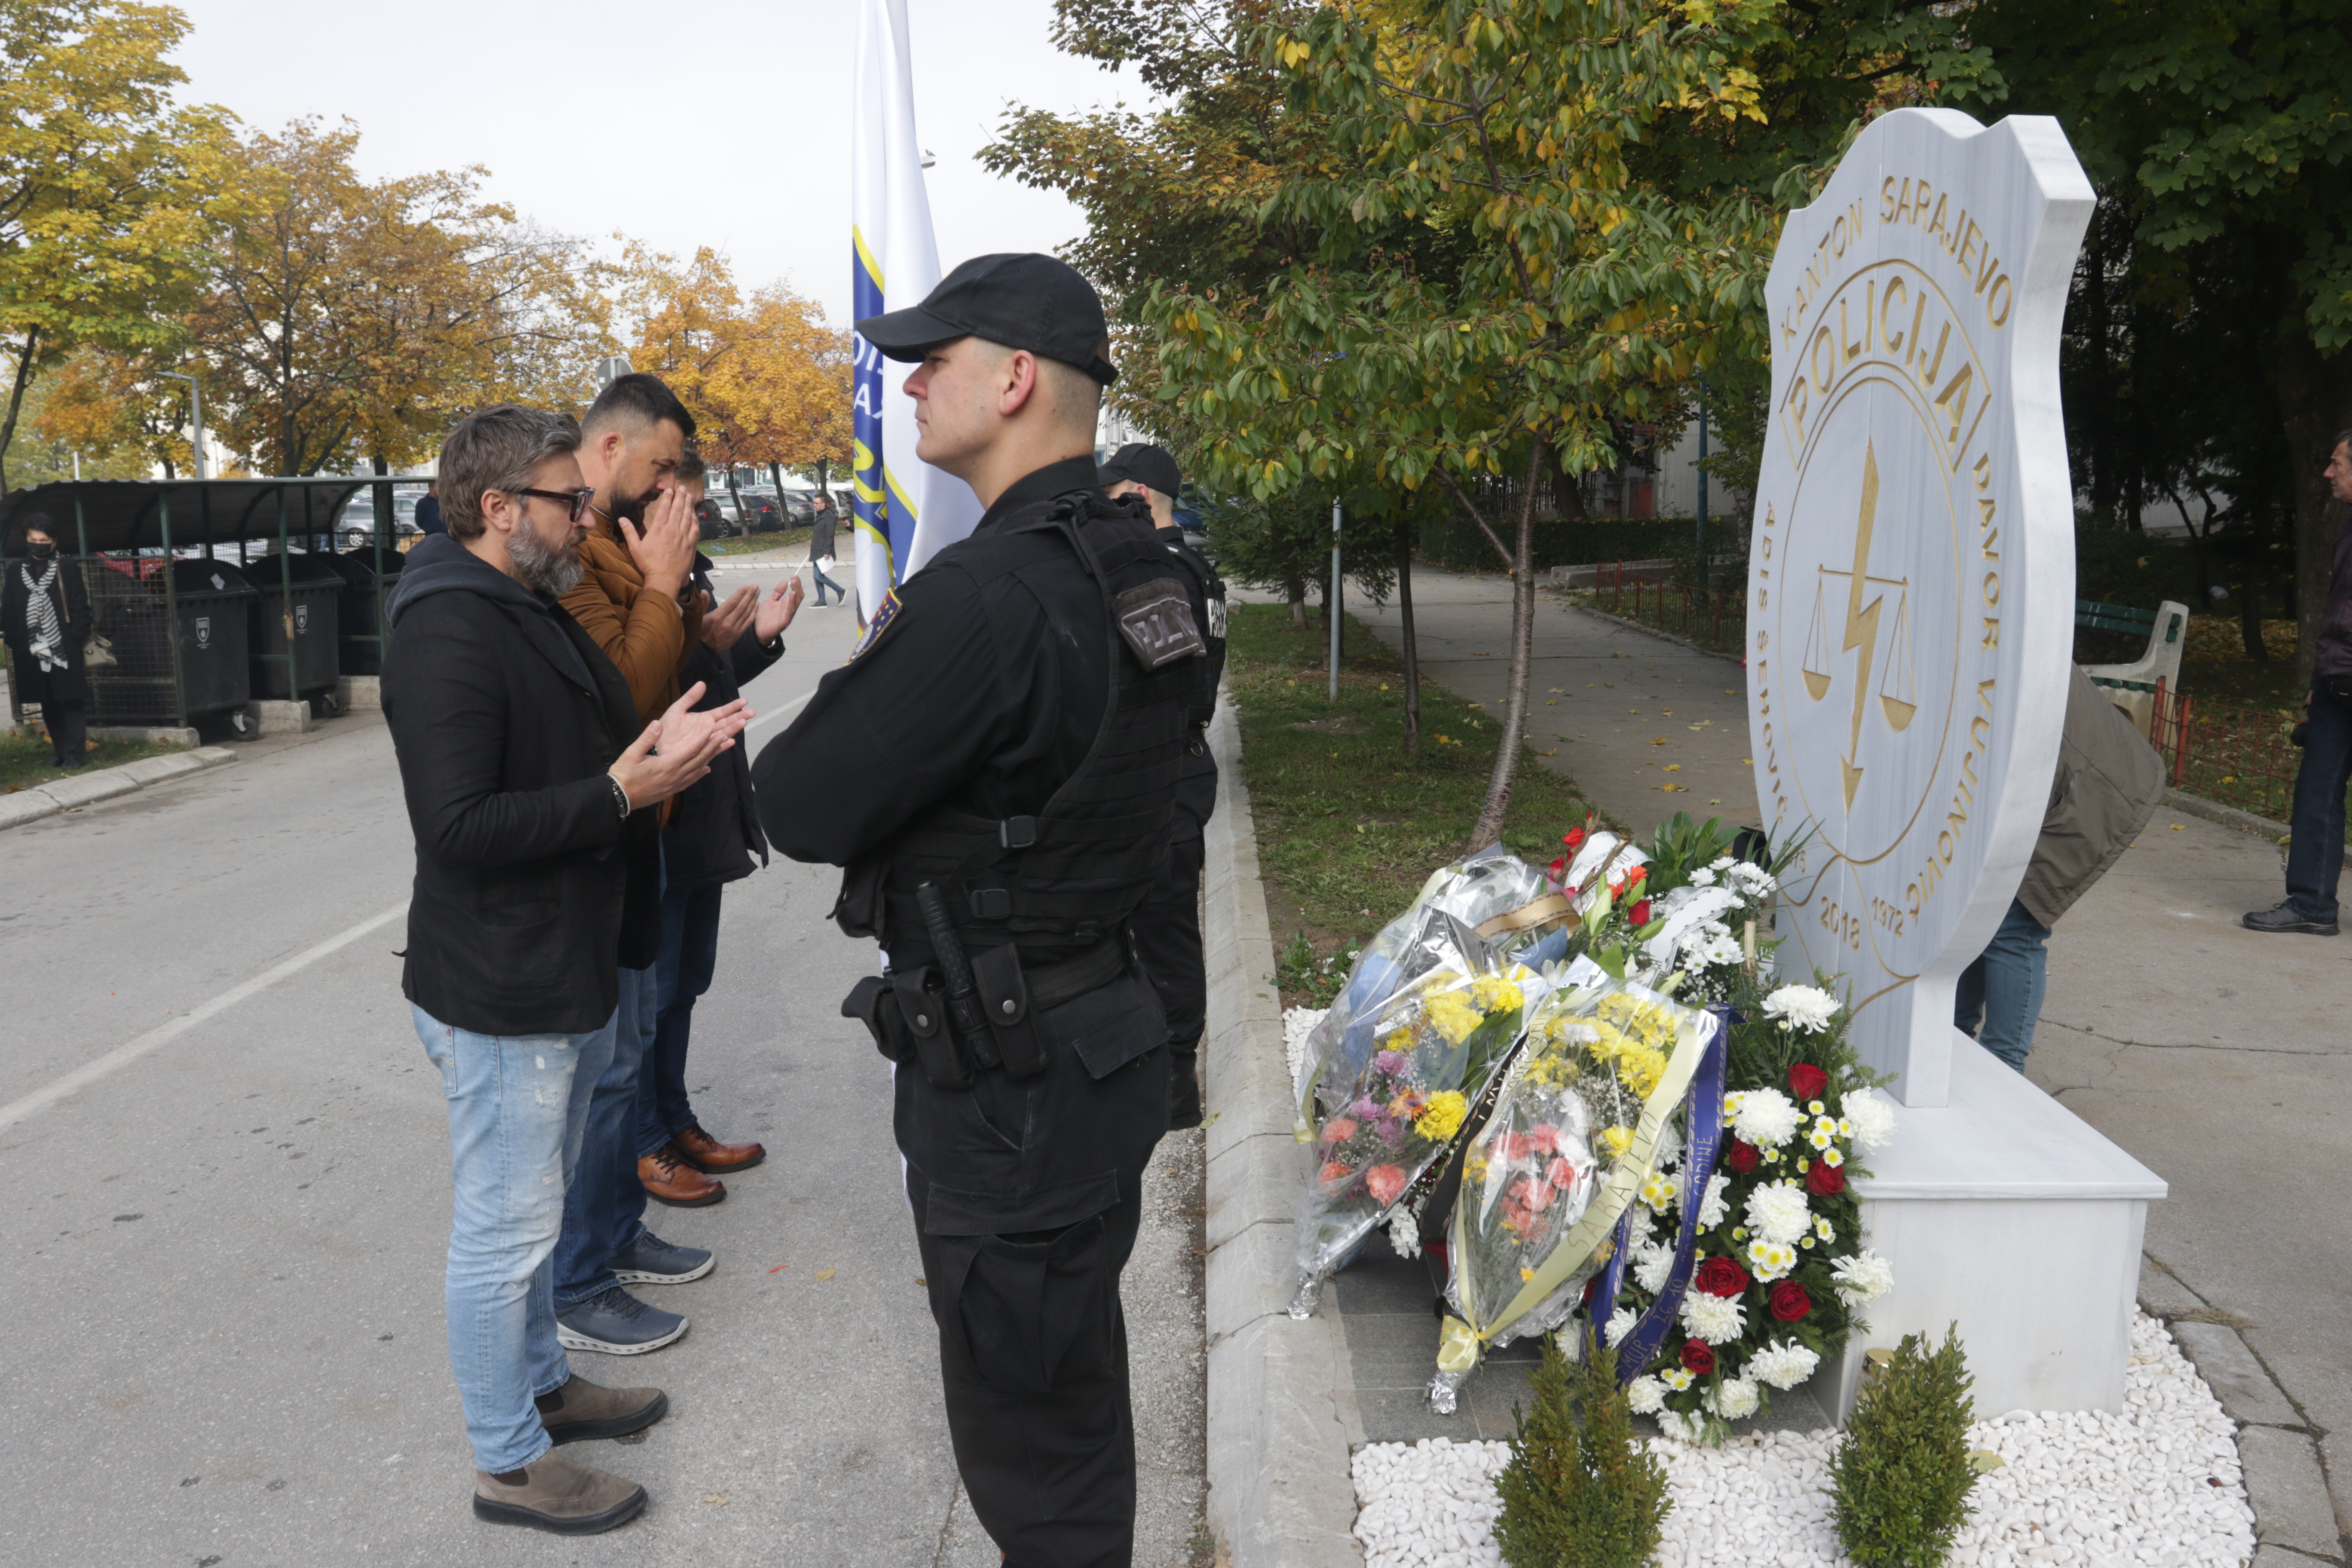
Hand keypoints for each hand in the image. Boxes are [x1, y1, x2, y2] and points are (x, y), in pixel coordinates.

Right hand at [608, 682, 753, 807]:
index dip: (704, 738)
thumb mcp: (631, 753)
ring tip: (722, 748)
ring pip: (698, 769)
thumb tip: (658, 722)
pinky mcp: (672, 790)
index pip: (691, 749)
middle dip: (713, 745)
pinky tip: (707, 769)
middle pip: (699, 758)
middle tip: (726, 734)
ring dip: (711, 757)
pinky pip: (691, 780)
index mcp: (667, 764)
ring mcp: (675, 784)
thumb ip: (647, 737)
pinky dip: (701, 773)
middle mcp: (675, 775)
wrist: (619, 797)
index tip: (714, 728)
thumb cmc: (623, 774)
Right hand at [619, 485, 699, 596]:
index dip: (668, 497)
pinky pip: (695, 528)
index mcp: (658, 529)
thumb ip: (629, 532)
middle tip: (682, 488)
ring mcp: (683, 537)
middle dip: (680, 497)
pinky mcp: (691, 544)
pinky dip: (695, 519)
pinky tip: (695, 514)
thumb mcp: (635, 548)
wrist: (665, 579)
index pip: (664, 508)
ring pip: (687, 516)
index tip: (670, 489)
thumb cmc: (649, 564)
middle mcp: (672, 530)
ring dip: (688, 505)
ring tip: (689, 496)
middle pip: (678, 509)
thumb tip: (621, 519)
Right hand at [699, 585, 757, 648]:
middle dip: (749, 595)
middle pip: (741, 606)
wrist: (705, 651)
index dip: (740, 594)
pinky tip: (756, 604)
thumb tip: (704, 591)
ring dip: (753, 601)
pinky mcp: (738, 634)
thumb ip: (703, 604)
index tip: (746, 586)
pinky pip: (748, 622)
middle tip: (755, 586)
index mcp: (716, 617)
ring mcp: (734, 629)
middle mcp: (727, 623)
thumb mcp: (698, 618)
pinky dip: (753, 613)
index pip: (731, 603)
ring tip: (757, 592)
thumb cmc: (700, 632)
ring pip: (746, 613)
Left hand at [755, 575, 802, 641]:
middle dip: (798, 586)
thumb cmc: (764, 617)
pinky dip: (792, 602)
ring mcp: (787, 615)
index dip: (796, 584)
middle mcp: (789, 609)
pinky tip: (792, 594)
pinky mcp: (784, 621)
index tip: (794, 576)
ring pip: (796, 602)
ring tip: (795, 583)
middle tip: (795, 577)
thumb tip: (784, 581)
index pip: (795, 592)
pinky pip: (790, 611)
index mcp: (786, 604)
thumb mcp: (770, 601)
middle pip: (798, 596)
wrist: (757, 630)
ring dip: (796, 592)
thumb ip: (777, 592)